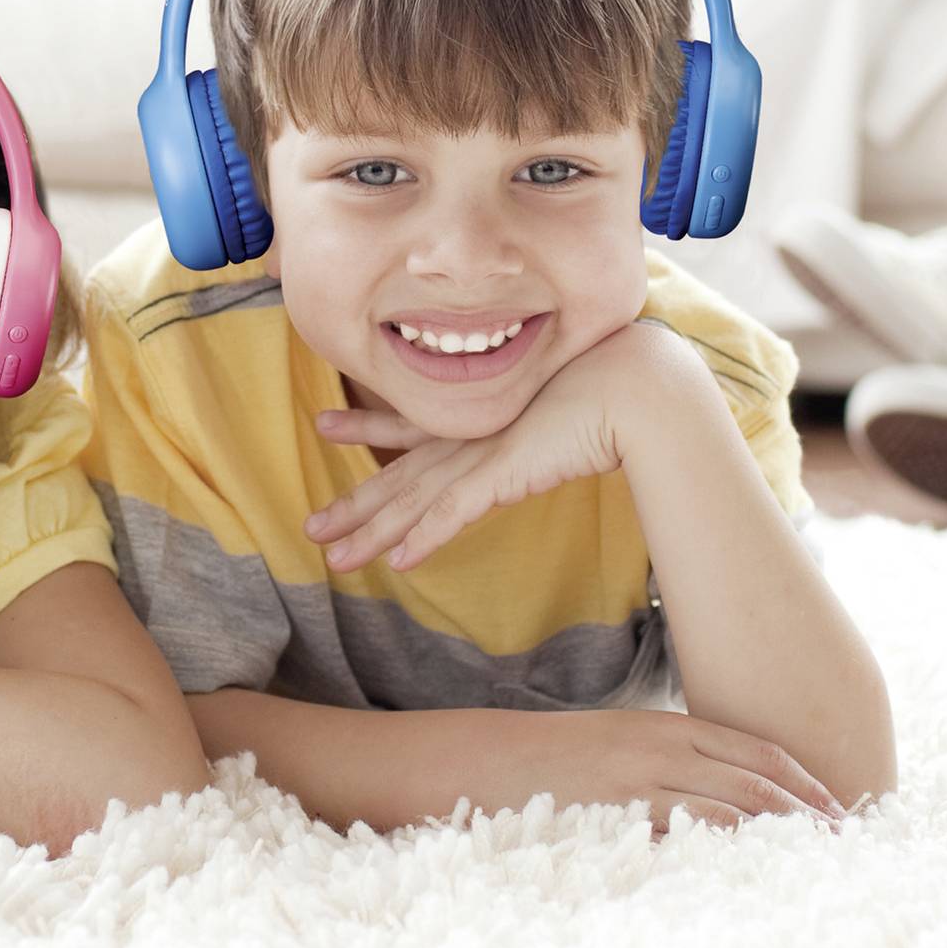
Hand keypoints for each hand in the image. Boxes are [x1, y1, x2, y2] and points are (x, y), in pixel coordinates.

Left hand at [307, 322, 695, 572]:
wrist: (636, 384)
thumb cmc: (611, 387)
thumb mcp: (558, 403)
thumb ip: (537, 419)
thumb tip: (541, 423)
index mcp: (481, 412)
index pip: (412, 425)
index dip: (367, 426)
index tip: (326, 424)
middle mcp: (472, 431)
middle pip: (400, 473)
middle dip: (354, 504)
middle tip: (310, 526)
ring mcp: (484, 451)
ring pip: (414, 499)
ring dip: (372, 532)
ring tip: (332, 557)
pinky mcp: (505, 470)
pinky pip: (455, 511)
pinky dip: (427, 536)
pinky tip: (401, 562)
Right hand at [507, 709, 846, 830]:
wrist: (499, 760)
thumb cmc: (568, 758)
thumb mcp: (629, 742)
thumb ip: (679, 759)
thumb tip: (734, 793)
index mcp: (671, 727)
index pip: (757, 751)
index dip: (804, 780)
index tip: (837, 807)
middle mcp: (664, 749)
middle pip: (754, 782)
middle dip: (804, 811)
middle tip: (842, 839)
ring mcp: (641, 782)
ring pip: (727, 810)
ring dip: (774, 835)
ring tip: (809, 859)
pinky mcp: (619, 815)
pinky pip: (682, 835)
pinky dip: (722, 852)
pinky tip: (747, 869)